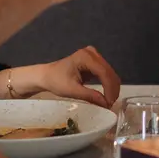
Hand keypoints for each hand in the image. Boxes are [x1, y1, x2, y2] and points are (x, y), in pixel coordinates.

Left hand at [0, 46, 121, 108]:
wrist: (46, 75)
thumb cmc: (56, 81)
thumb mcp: (72, 90)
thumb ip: (90, 96)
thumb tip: (106, 104)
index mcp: (86, 57)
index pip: (103, 72)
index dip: (109, 88)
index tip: (110, 102)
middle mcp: (92, 53)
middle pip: (109, 71)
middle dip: (112, 89)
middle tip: (110, 104)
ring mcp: (93, 55)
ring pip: (109, 72)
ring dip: (111, 87)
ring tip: (108, 101)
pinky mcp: (94, 61)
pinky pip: (105, 73)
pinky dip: (107, 84)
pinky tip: (106, 95)